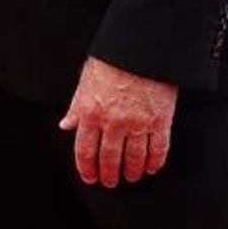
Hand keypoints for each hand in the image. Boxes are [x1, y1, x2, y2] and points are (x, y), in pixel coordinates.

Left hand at [59, 56, 177, 188]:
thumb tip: (66, 125)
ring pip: (133, 158)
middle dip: (108, 174)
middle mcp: (113, 122)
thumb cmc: (114, 57)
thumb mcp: (86, 79)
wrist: (142, 46)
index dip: (87, 168)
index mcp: (91, 112)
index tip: (90, 177)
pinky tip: (151, 167)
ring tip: (130, 177)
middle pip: (109, 158)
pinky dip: (155, 161)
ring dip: (131, 171)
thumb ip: (76, 106)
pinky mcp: (160, 120)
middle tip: (110, 182)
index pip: (85, 150)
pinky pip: (158, 148)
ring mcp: (138, 123)